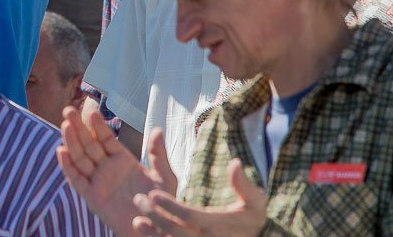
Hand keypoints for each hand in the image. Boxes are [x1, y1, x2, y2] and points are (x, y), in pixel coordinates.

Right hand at [57, 106, 174, 235]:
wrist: (154, 230)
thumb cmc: (161, 206)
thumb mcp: (164, 178)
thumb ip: (158, 155)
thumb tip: (157, 130)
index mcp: (122, 160)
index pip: (106, 138)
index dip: (98, 125)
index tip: (92, 110)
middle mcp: (107, 168)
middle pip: (89, 144)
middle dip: (79, 128)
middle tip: (69, 111)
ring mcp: (98, 181)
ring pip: (80, 158)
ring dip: (71, 142)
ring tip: (65, 125)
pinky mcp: (92, 197)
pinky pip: (77, 180)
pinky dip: (68, 167)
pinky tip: (61, 152)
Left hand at [135, 159, 265, 236]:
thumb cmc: (253, 220)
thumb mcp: (255, 202)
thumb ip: (244, 184)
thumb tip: (235, 162)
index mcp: (218, 225)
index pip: (190, 216)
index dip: (171, 206)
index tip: (153, 193)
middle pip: (176, 230)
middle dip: (155, 216)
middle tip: (138, 200)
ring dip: (153, 234)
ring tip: (137, 220)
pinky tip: (145, 233)